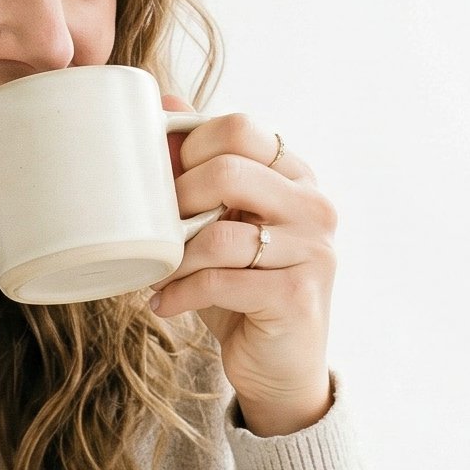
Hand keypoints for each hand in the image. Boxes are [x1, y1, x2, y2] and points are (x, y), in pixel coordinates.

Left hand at [150, 92, 335, 434]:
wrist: (278, 368)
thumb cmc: (241, 289)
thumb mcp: (219, 224)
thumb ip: (199, 168)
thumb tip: (165, 101)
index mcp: (295, 175)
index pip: (240, 128)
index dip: (190, 148)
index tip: (166, 183)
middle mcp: (313, 205)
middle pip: (229, 170)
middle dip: (177, 198)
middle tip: (157, 228)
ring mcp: (313, 250)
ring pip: (220, 232)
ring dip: (174, 256)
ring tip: (157, 272)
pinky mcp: (298, 295)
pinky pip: (222, 280)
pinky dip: (181, 292)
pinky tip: (163, 303)